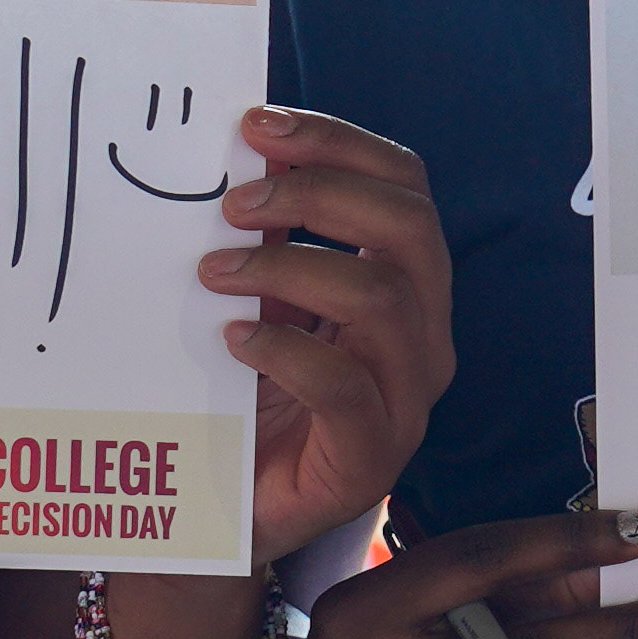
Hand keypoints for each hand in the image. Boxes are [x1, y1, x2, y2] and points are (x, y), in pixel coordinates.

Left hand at [199, 105, 453, 564]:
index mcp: (406, 284)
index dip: (337, 141)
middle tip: (233, 201)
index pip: (404, 184)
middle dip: (317, 193)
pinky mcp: (371, 457)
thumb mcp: (259, 299)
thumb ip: (262, 236)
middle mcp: (423, 335)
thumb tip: (227, 154)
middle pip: (409, 226)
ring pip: (382, 297)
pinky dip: (285, 349)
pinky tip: (234, 339)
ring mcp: (406, 398)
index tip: (258, 125)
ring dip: (287, 264)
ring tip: (215, 270)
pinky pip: (345, 385)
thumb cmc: (246, 398)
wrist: (227, 513)